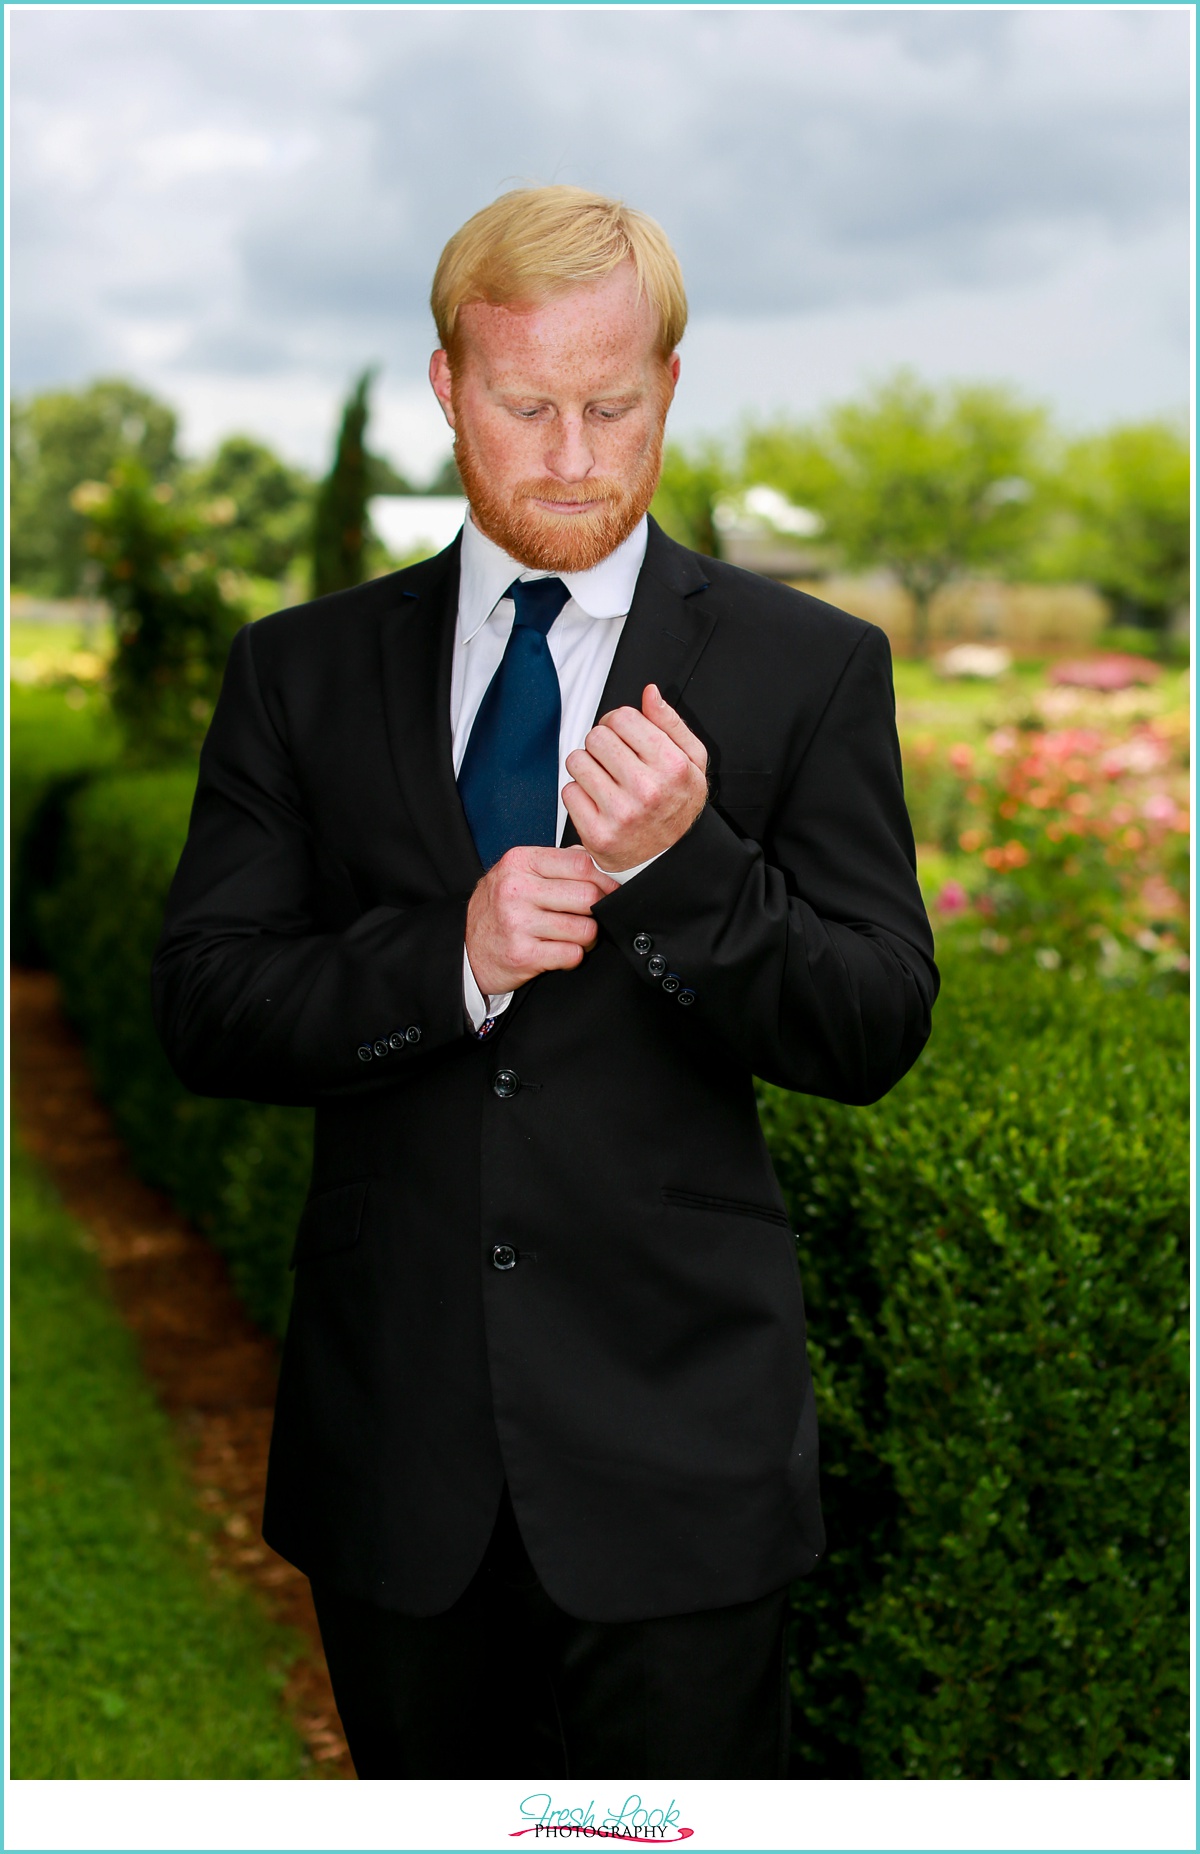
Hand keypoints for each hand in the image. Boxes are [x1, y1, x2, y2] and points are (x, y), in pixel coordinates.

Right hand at [465, 845, 618, 995]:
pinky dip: (573, 956)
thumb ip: (556, 862)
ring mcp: (518, 923)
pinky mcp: (522, 954)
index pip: (581, 864)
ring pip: (585, 929)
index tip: (611, 890)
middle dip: (599, 910)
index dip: (605, 879)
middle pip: (588, 896)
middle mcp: (516, 889)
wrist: (467, 948)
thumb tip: (597, 861)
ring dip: (589, 937)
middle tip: (592, 916)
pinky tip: (560, 951)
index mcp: (520, 862)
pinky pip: (572, 954)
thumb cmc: (499, 909)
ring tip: (576, 936)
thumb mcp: (518, 873)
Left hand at [562, 684, 708, 873]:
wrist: (672, 859)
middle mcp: (647, 790)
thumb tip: (649, 693)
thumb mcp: (692, 762)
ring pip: (577, 761)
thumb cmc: (679, 805)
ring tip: (605, 781)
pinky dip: (579, 794)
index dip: (616, 723)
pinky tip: (598, 803)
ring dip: (587, 767)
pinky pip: (568, 792)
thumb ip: (671, 724)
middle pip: (596, 737)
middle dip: (601, 744)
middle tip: (613, 762)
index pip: (622, 717)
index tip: (620, 737)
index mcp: (672, 766)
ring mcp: (621, 814)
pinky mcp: (598, 835)